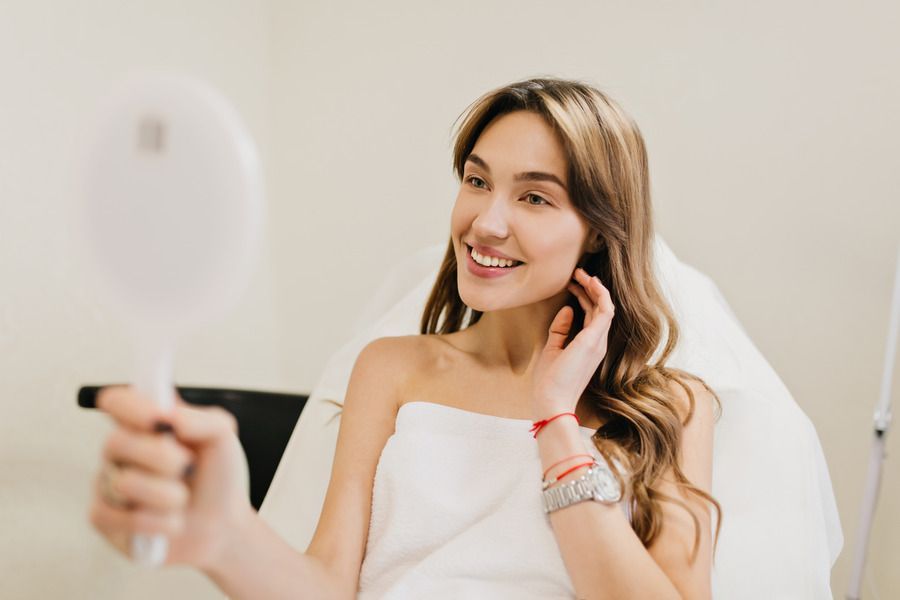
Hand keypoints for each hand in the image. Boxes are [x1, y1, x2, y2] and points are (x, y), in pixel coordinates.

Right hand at [89, 386, 253, 570]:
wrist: (223, 523)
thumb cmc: (217, 474)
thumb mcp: (223, 438)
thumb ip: (202, 419)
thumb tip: (169, 417)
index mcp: (144, 422)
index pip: (116, 401)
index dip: (130, 407)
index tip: (159, 419)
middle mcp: (121, 449)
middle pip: (116, 442)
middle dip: (161, 457)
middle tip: (187, 465)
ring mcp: (108, 483)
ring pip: (123, 484)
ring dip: (168, 495)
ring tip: (183, 498)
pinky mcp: (105, 520)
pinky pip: (117, 519)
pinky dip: (158, 523)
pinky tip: (173, 522)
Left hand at [532, 267, 615, 414]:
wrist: (552, 400)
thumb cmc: (551, 381)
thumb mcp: (553, 349)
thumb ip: (560, 330)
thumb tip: (567, 309)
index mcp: (589, 346)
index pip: (592, 315)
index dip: (584, 297)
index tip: (571, 283)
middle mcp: (598, 343)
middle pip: (600, 308)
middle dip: (590, 288)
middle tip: (577, 272)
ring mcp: (598, 341)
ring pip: (605, 306)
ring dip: (595, 287)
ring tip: (581, 273)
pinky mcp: (594, 339)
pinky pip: (605, 310)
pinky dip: (600, 294)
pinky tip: (590, 282)